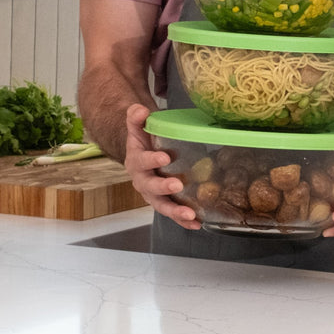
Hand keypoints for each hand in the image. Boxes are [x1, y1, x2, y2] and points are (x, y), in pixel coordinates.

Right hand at [123, 103, 200, 229]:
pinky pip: (174, 213)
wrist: (143, 155)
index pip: (142, 161)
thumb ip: (136, 118)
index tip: (164, 157)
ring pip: (162, 205)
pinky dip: (184, 221)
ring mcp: (154, 195)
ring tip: (190, 214)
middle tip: (177, 184)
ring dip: (176, 211)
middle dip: (163, 187)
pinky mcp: (166, 202)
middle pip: (151, 187)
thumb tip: (139, 110)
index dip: (151, 159)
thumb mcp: (139, 127)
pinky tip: (198, 223)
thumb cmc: (144, 141)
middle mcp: (143, 181)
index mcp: (136, 161)